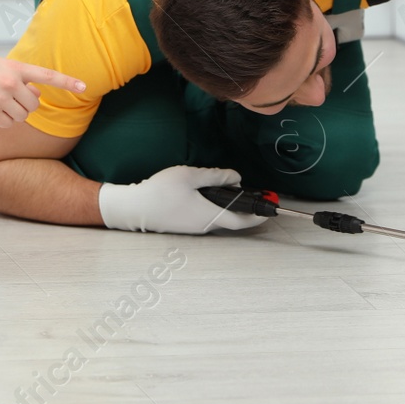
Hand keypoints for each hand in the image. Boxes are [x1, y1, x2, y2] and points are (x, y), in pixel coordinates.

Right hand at [0, 53, 84, 128]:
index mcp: (16, 67)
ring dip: (15, 113)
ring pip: (22, 116)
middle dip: (27, 104)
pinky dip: (3, 120)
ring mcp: (0, 98)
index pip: (48, 75)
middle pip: (34, 104)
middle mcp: (11, 82)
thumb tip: (37, 93)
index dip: (68, 82)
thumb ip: (22, 78)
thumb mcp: (2, 66)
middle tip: (12, 98)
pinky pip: (8, 124)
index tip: (84, 87)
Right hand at [97, 166, 270, 234]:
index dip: (258, 215)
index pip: (242, 220)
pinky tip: (210, 194)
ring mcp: (195, 227)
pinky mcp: (186, 225)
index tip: (270, 209)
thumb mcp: (190, 176)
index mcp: (209, 215)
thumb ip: (215, 176)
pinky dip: (217, 207)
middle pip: (233, 219)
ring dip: (230, 206)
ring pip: (220, 218)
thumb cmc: (160, 192)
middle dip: (246, 208)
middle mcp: (205, 225)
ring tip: (233, 189)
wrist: (134, 208)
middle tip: (254, 193)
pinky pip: (208, 217)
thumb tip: (236, 178)